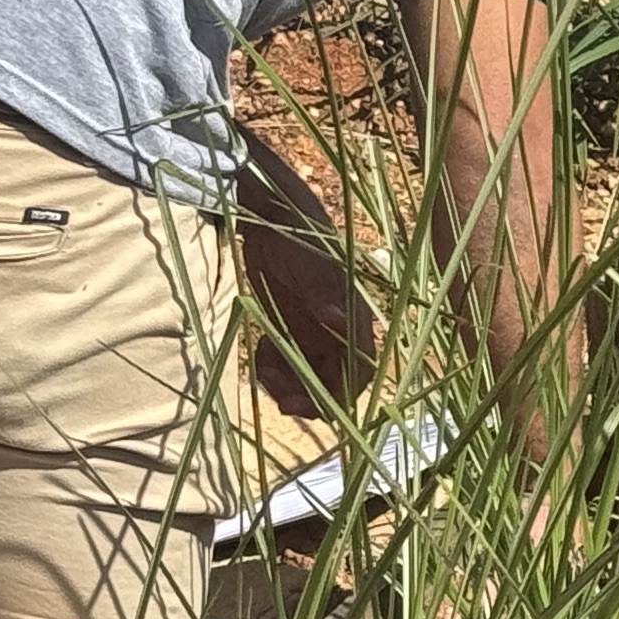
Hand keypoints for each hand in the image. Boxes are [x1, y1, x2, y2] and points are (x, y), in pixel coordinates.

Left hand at [241, 216, 378, 411]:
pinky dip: (275, 368)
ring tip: (261, 369)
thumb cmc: (295, 233)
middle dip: (307, 395)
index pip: (358, 370)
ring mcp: (316, 330)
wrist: (273, 215)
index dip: (335, 394)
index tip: (298, 403)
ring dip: (288, 384)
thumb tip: (339, 322)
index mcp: (353, 316)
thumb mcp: (307, 260)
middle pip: (334, 381)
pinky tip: (259, 353)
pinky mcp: (294, 328)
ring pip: (311, 376)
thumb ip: (324, 291)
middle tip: (274, 394)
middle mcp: (340, 330)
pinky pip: (290, 362)